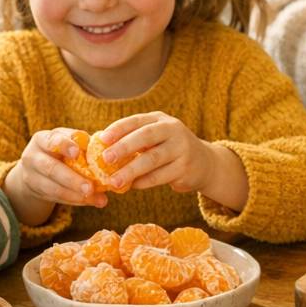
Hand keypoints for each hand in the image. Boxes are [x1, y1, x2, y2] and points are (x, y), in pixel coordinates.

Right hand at [11, 128, 111, 208]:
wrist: (36, 167)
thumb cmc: (60, 149)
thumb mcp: (66, 140)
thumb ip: (81, 142)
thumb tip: (104, 147)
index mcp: (42, 139)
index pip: (50, 141)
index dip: (63, 146)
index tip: (77, 153)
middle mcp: (33, 157)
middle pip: (51, 169)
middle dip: (72, 180)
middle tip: (90, 188)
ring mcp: (32, 176)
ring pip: (53, 188)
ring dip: (76, 195)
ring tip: (97, 199)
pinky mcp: (37, 192)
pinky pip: (58, 198)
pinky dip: (76, 200)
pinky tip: (91, 201)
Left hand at [100, 114, 247, 211]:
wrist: (205, 163)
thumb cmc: (169, 149)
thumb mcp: (156, 138)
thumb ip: (134, 140)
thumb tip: (100, 148)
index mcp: (161, 120)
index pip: (137, 121)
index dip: (119, 129)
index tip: (102, 139)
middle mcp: (173, 130)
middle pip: (146, 137)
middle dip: (124, 147)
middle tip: (105, 159)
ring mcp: (181, 149)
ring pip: (152, 159)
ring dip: (131, 171)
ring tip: (114, 181)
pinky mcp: (186, 168)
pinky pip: (160, 176)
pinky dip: (144, 182)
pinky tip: (132, 186)